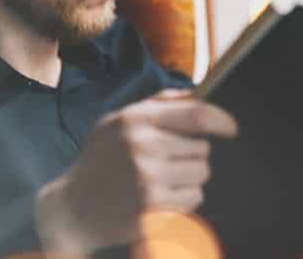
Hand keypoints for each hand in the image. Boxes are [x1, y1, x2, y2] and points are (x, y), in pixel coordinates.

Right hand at [34, 89, 237, 254]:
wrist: (71, 208)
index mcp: (135, 120)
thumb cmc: (100, 160)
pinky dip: (184, 199)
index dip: (221, 120)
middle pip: (202, 148)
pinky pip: (194, 198)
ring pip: (201, 174)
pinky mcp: (153, 208)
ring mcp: (148, 179)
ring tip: (162, 180)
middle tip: (167, 163)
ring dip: (190, 178)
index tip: (231, 128)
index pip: (196, 114)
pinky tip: (160, 197)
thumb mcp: (116, 121)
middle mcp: (142, 146)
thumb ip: (155, 104)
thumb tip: (194, 93)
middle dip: (192, 155)